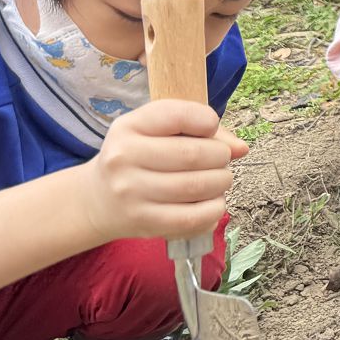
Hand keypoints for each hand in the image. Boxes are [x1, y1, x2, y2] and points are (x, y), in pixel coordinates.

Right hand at [77, 101, 243, 244]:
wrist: (97, 200)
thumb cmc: (138, 157)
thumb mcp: (157, 131)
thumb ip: (199, 129)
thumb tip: (241, 148)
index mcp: (129, 127)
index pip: (180, 115)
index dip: (208, 122)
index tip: (210, 129)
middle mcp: (125, 158)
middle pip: (195, 154)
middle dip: (221, 156)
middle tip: (220, 160)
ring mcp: (132, 193)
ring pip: (199, 186)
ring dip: (221, 182)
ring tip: (217, 180)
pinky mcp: (144, 224)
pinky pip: (194, 218)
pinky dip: (214, 210)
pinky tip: (211, 202)